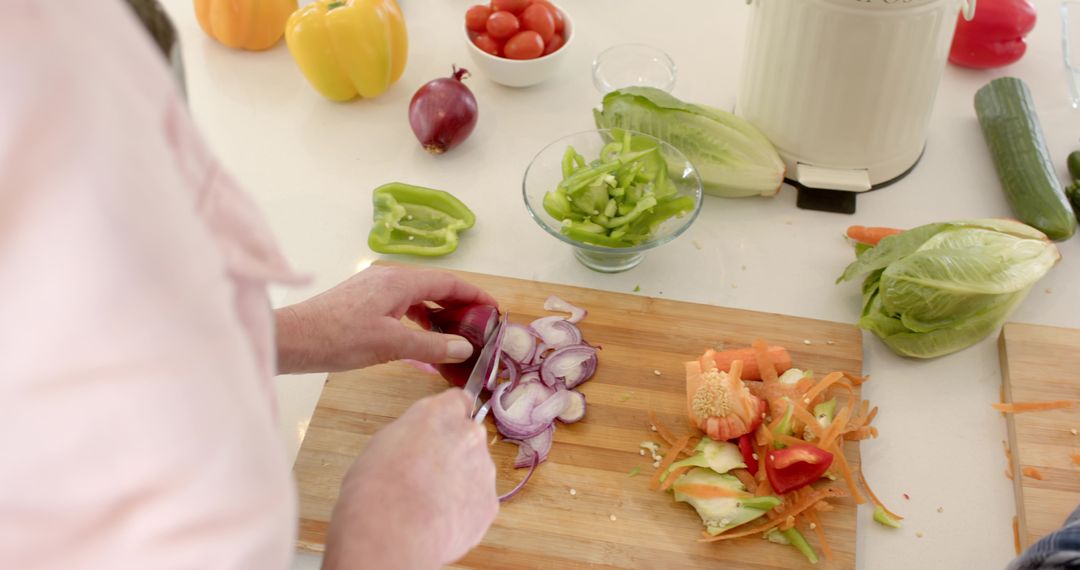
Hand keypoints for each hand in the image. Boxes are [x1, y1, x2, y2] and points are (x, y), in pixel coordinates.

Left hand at [275, 265, 496, 373]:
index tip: (494, 309)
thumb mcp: (392, 344)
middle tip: (480, 326)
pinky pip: (402, 306)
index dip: (475, 295)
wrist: (293, 340)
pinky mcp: (364, 302)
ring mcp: (375, 289)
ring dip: (439, 314)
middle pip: (435, 287)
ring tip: (456, 336)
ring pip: (418, 297)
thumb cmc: (339, 338)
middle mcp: (390, 278)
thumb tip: (465, 347)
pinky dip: (419, 319)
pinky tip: (423, 338)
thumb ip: (432, 344)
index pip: (449, 282)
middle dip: (460, 305)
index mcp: (400, 281)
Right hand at [322, 389, 498, 569]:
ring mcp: (484, 470)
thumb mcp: (384, 442)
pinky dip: (463, 510)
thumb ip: (413, 434)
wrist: (393, 529)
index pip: (458, 400)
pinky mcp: (490, 504)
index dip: (449, 416)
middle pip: (468, 438)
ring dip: (459, 482)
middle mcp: (469, 435)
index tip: (443, 427)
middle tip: (427, 474)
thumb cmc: (376, 486)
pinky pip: (477, 502)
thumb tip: (420, 442)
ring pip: (475, 472)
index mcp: (440, 414)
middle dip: (454, 452)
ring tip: (428, 504)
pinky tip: (439, 520)